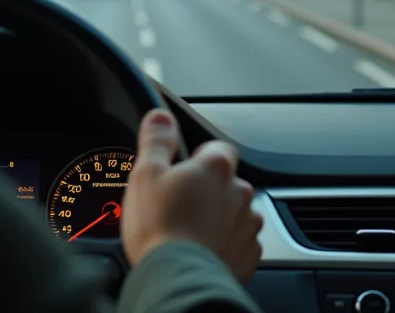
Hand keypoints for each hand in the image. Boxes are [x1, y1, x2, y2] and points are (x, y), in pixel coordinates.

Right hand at [120, 108, 263, 280]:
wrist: (176, 278)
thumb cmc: (160, 227)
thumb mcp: (146, 174)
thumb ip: (158, 140)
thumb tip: (161, 116)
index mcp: (215, 167)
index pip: (217, 149)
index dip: (199, 158)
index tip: (183, 170)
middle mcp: (239, 192)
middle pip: (226, 183)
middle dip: (207, 192)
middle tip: (180, 206)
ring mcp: (247, 224)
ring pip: (234, 213)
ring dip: (218, 218)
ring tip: (189, 232)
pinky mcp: (248, 254)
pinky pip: (239, 243)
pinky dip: (225, 245)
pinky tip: (202, 250)